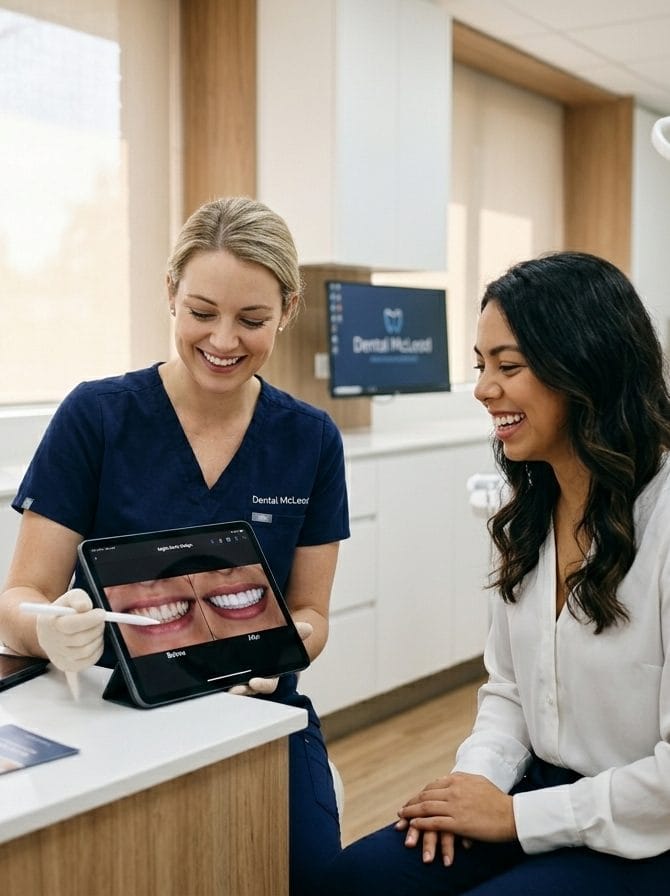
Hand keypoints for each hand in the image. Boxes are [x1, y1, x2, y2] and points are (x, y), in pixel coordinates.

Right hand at [35, 589, 104, 672]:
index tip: (101, 613)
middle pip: (81, 639)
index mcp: (49, 623)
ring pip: (86, 651)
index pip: (71, 625)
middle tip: (100, 619)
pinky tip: (94, 640)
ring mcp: (58, 656)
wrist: (51, 629)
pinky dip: (97, 650)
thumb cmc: (63, 612)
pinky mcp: (66, 666)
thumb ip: (78, 598)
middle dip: (97, 628)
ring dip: (97, 638)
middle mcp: (51, 642)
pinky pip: (88, 661)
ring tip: (96, 629)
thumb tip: (85, 606)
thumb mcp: (69, 598)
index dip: (90, 619)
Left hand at [228, 621, 312, 696]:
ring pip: (238, 687)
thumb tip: (308, 628)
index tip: (254, 681)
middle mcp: (258, 679)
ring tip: (223, 688)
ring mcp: (245, 678)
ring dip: (230, 688)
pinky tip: (211, 679)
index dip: (262, 684)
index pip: (268, 684)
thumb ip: (296, 633)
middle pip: (250, 689)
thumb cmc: (280, 645)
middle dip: (243, 691)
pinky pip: (227, 680)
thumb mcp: (288, 638)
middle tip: (233, 689)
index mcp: (272, 674)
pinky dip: (220, 682)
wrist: (271, 643)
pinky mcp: (233, 674)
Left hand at [395, 773, 515, 861]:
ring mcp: (455, 806)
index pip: (432, 786)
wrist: (512, 814)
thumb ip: (462, 780)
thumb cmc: (497, 800)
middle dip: (411, 803)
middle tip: (402, 811)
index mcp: (458, 780)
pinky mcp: (458, 822)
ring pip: (426, 808)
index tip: (413, 800)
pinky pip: (434, 822)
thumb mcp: (478, 781)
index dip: (420, 794)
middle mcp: (453, 790)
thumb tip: (451, 779)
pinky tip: (414, 825)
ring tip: (402, 818)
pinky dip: (421, 823)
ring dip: (411, 813)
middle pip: (425, 796)